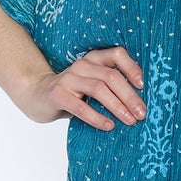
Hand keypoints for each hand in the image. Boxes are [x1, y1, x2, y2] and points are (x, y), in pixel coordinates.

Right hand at [16, 45, 147, 129]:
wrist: (37, 95)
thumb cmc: (72, 92)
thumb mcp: (92, 83)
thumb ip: (110, 86)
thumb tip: (140, 103)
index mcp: (93, 59)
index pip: (117, 54)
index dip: (132, 68)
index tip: (143, 86)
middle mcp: (81, 65)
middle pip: (111, 76)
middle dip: (130, 96)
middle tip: (142, 113)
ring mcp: (68, 79)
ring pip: (99, 89)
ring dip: (118, 106)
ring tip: (130, 120)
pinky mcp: (57, 94)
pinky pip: (81, 107)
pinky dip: (97, 117)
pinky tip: (108, 126)